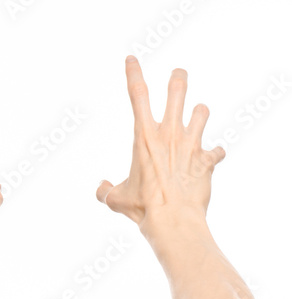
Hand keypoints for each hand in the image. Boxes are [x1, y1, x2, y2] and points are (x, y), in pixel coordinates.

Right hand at [96, 56, 224, 227]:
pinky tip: (211, 158)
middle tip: (179, 74)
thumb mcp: (116, 200)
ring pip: (202, 112)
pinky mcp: (207, 160)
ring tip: (197, 115)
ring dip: (199, 112)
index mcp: (144, 136)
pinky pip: (217, 150)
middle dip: (178, 79)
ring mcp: (191, 144)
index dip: (133, 72)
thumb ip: (105, 191)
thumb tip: (101, 187)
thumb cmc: (143, 208)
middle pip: (177, 91)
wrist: (174, 220)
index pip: (137, 94)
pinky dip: (214, 154)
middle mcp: (169, 134)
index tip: (131, 58)